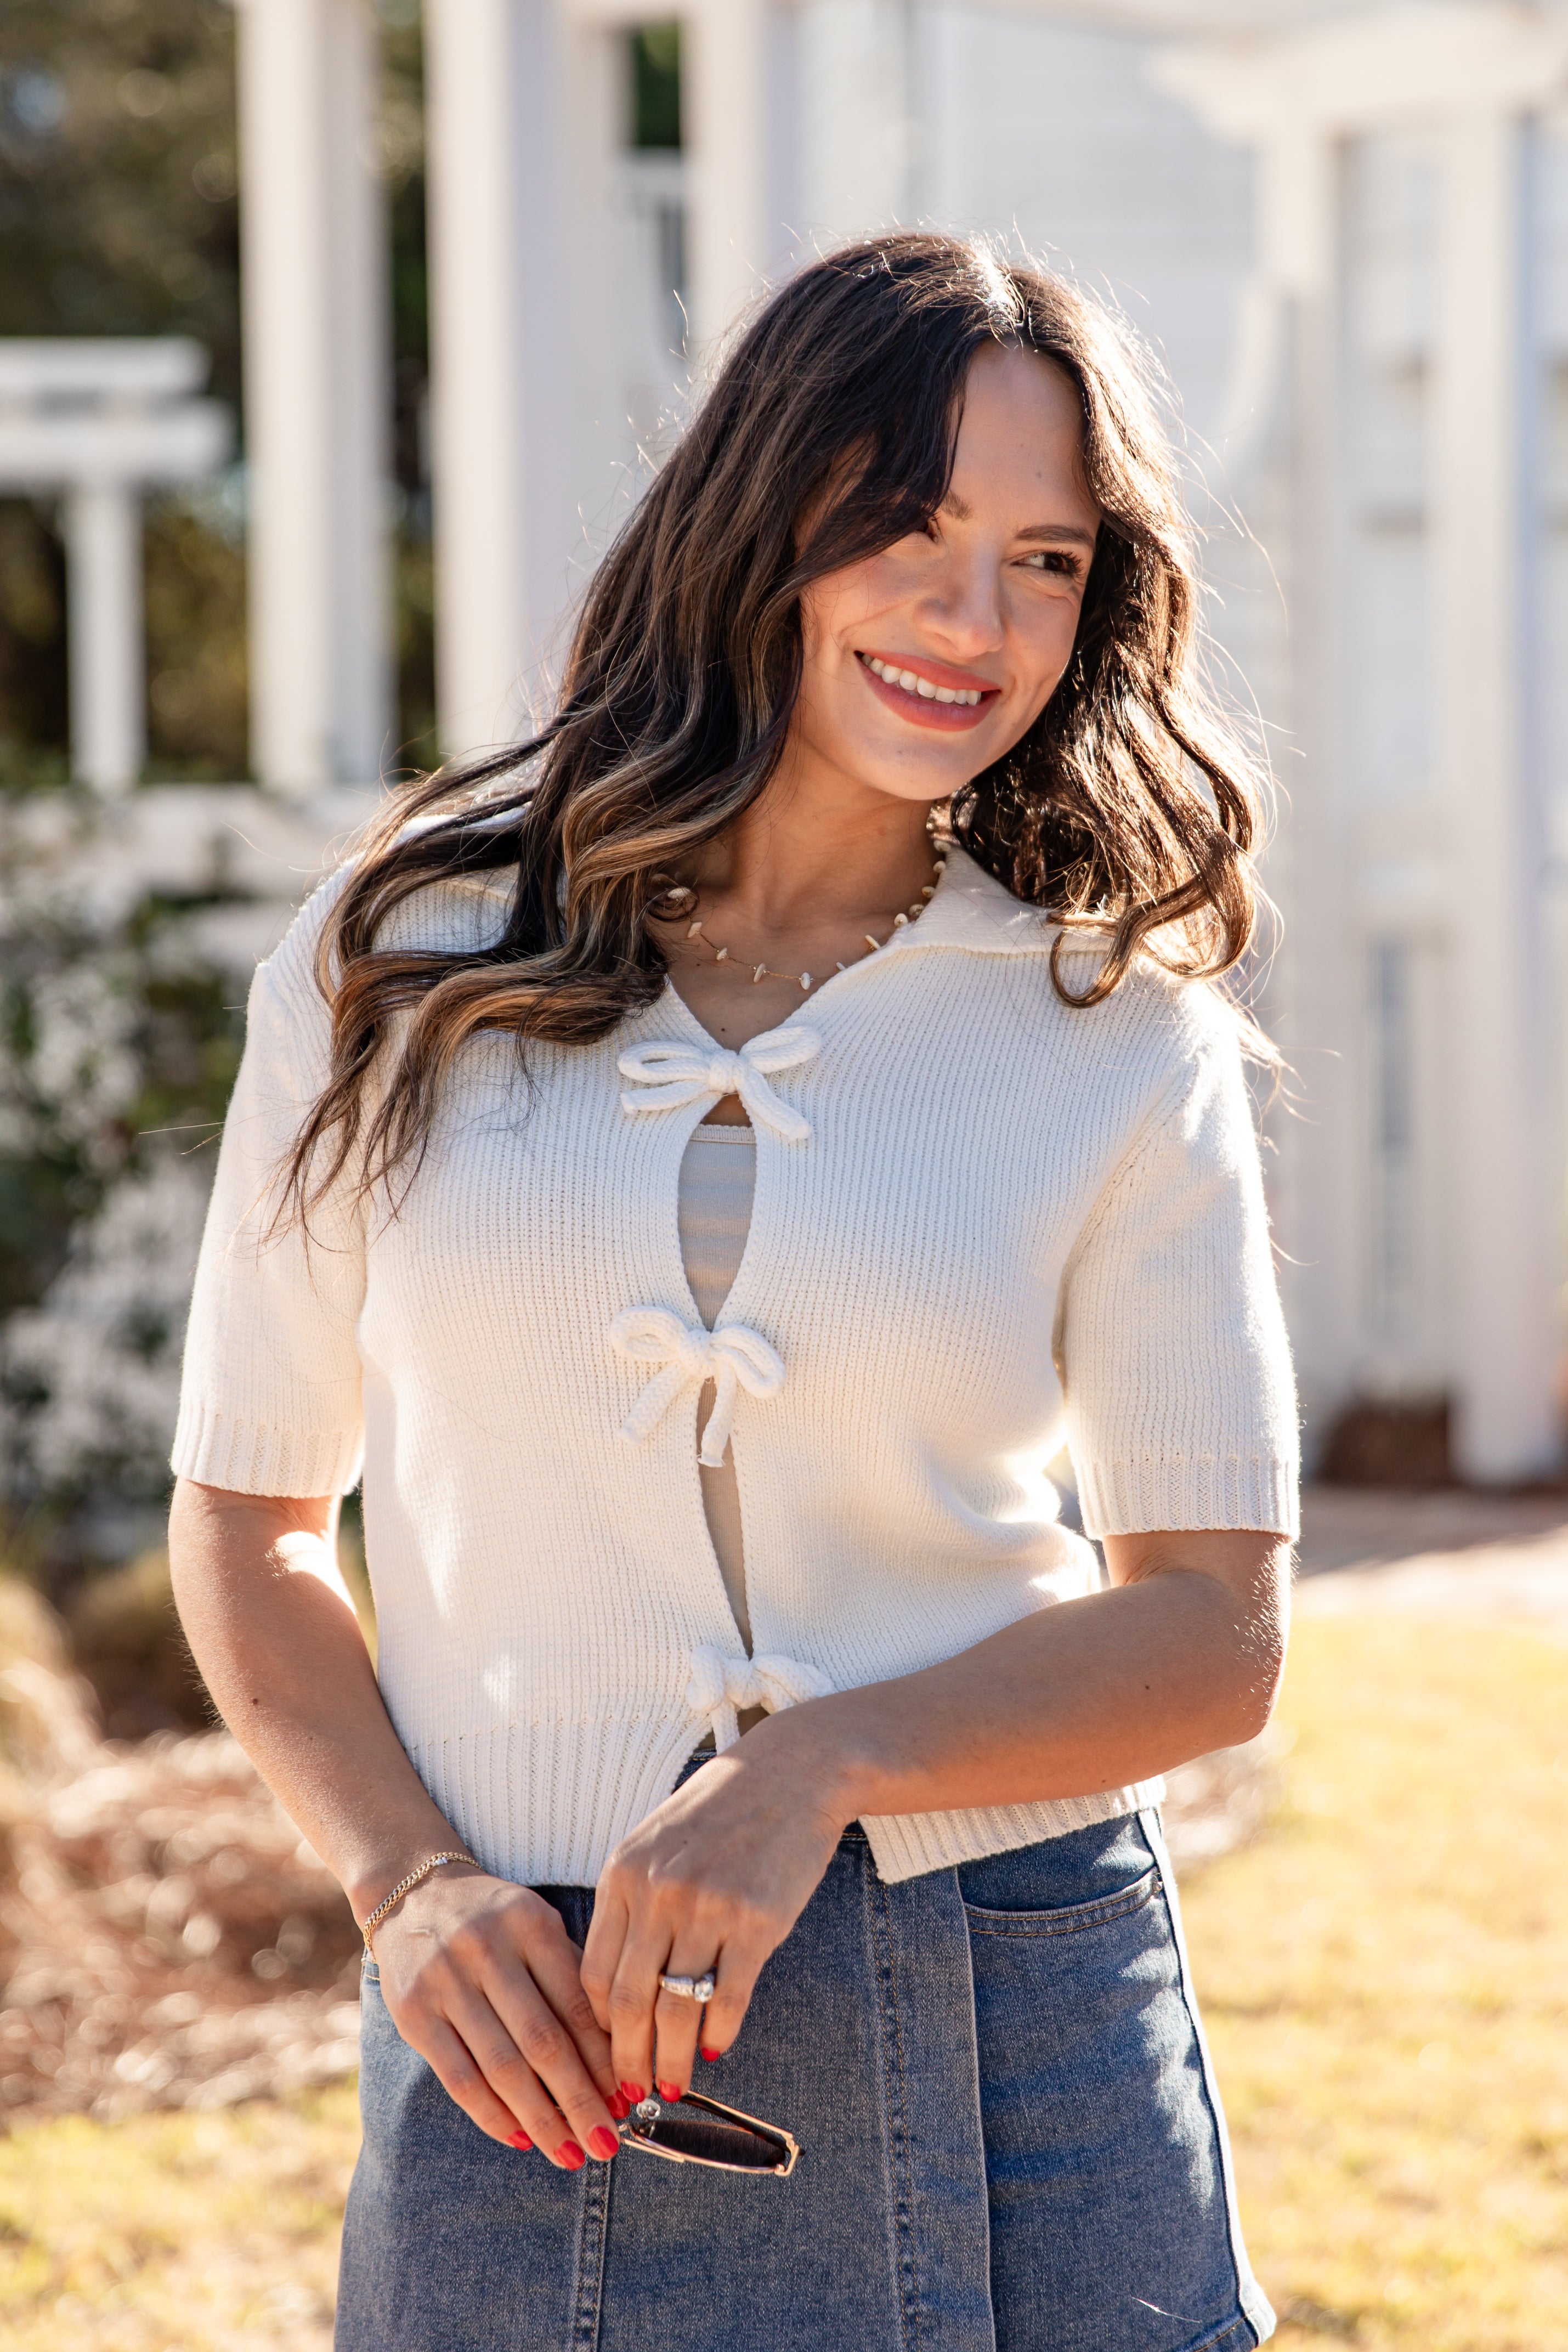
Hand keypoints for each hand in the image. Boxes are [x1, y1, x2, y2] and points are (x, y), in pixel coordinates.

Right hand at [372, 1867, 627, 2168]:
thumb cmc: (495, 1919)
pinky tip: (520, 2138)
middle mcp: (488, 1950)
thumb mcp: (538, 1926)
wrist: (414, 1893)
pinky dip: (492, 2114)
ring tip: (570, 2152)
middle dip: (580, 2101)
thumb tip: (615, 2059)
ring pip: (502, 2068)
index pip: (577, 2004)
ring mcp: (446, 1982)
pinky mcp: (413, 2013)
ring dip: (541, 2119)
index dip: (605, 2060)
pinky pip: (458, 2077)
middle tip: (607, 2142)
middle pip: (543, 2042)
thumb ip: (572, 1979)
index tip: (627, 2099)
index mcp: (531, 1925)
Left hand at [580, 1718, 846, 2102]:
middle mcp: (659, 1892)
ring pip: (677, 2009)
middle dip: (627, 2059)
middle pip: (629, 2001)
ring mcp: (708, 1907)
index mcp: (624, 1873)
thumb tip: (619, 1990)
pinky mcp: (757, 1921)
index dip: (598, 2026)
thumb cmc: (721, 1810)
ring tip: (672, 2085)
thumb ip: (633, 1904)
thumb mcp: (656, 1842)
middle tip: (632, 2092)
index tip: (605, 2054)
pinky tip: (715, 2049)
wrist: (794, 1771)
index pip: (593, 1972)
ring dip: (671, 2059)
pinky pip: (729, 1997)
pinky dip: (719, 2033)